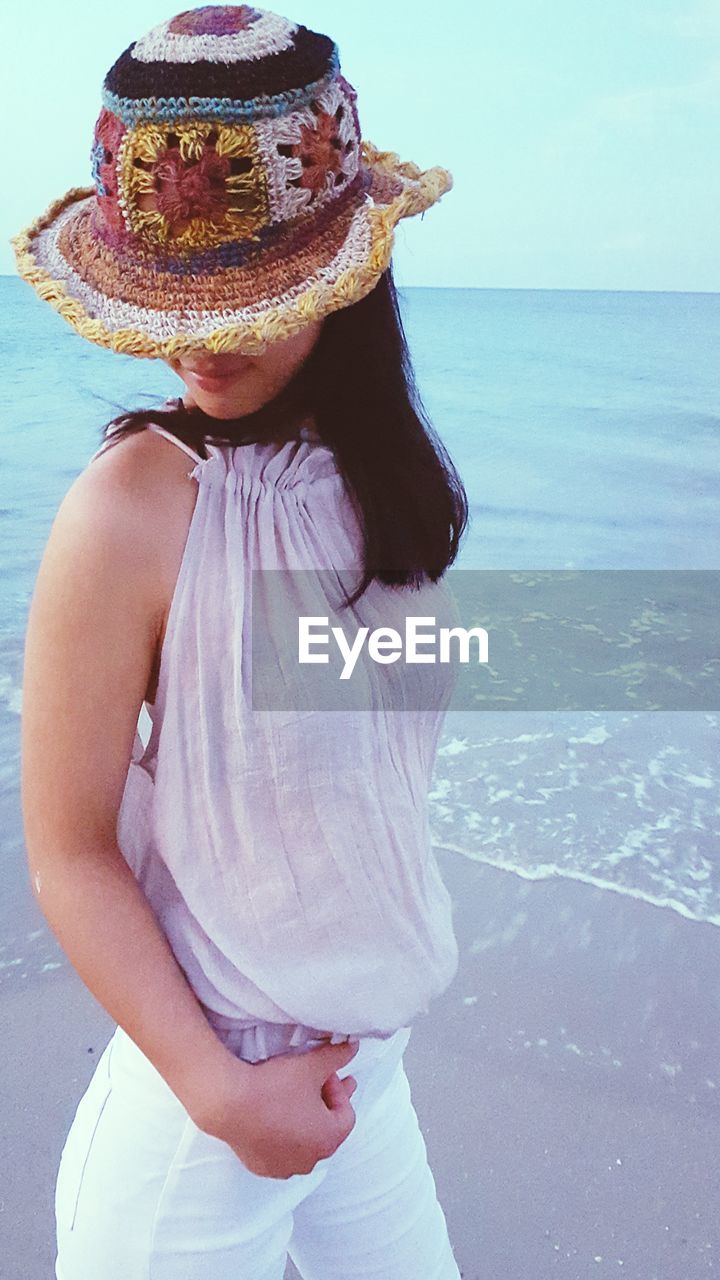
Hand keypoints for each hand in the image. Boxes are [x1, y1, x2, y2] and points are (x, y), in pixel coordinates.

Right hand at [190, 1038, 360, 1179]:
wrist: (227, 1103)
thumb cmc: (272, 1087)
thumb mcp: (312, 1065)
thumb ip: (338, 1055)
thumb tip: (353, 1047)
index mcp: (328, 1139)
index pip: (346, 1114)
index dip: (339, 1090)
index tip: (324, 1074)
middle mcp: (309, 1160)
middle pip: (327, 1130)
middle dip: (324, 1104)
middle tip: (319, 1083)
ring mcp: (284, 1167)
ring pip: (305, 1143)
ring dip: (305, 1122)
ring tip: (297, 1101)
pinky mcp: (262, 1167)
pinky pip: (282, 1152)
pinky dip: (285, 1136)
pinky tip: (277, 1118)